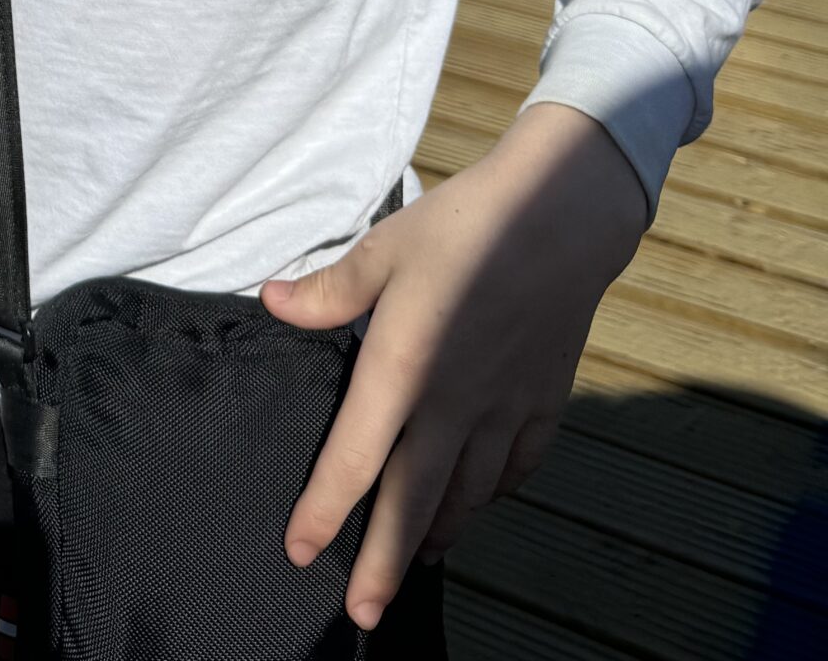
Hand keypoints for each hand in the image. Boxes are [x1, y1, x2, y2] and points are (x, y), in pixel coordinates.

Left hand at [260, 104, 648, 630]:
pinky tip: (477, 500)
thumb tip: (271, 302)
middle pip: (414, 502)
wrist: (560, 217)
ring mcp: (503, 409)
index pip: (355, 458)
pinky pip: (515, 468)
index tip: (300, 551)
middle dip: (384, 563)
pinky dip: (491, 494)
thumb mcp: (384, 248)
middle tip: (362, 613)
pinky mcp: (543, 403)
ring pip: (466, 493)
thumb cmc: (464, 225)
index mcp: (404, 366)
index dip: (325, 510)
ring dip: (436, 531)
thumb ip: (329, 289)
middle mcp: (453, 403)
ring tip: (415, 556)